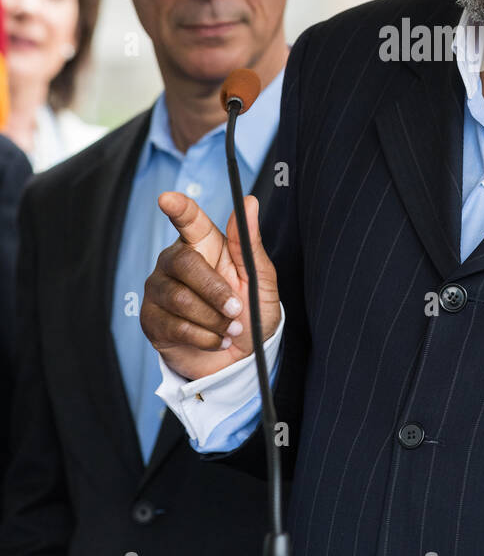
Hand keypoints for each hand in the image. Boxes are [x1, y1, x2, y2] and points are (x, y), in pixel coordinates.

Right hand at [140, 191, 281, 380]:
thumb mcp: (259, 278)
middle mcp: (175, 262)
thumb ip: (249, 242)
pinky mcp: (151, 320)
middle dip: (216, 291)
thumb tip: (250, 202)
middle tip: (237, 309)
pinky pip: (174, 326)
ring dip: (214, 319)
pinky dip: (204, 338)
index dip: (178, 208)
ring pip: (181, 299)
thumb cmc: (250, 310)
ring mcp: (159, 290)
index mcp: (203, 245)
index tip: (167, 199)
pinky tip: (216, 340)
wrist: (241, 357)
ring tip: (231, 328)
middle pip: (185, 264)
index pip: (188, 219)